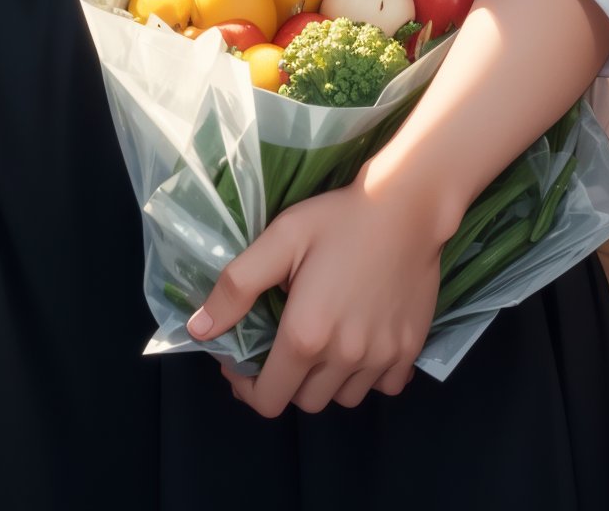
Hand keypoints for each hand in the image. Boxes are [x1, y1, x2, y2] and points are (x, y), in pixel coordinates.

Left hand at [187, 177, 440, 416]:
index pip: (268, 400)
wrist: (407, 204)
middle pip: (305, 403)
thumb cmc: (338, 218)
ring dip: (326, 382)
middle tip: (282, 347)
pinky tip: (360, 344)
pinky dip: (368, 376)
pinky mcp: (410, 349)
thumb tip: (198, 329)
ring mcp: (382, 357)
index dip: (248, 388)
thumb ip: (236, 287)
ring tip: (321, 344)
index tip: (243, 364)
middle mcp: (345, 357)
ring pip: (344, 399)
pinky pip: (383, 387)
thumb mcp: (279, 239)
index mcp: (306, 335)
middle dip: (286, 383)